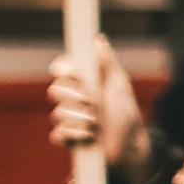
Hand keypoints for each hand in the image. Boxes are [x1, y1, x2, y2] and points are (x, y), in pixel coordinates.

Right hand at [44, 36, 144, 156]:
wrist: (130, 144)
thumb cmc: (126, 112)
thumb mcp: (119, 84)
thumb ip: (107, 62)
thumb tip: (98, 39)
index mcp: (84, 82)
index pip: (61, 69)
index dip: (63, 69)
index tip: (73, 72)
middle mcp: (72, 99)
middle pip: (54, 90)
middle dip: (75, 96)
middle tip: (94, 101)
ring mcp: (68, 119)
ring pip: (57, 113)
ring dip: (81, 117)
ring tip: (97, 122)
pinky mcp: (66, 138)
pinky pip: (58, 134)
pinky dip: (76, 134)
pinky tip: (90, 136)